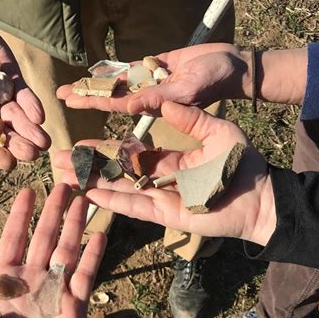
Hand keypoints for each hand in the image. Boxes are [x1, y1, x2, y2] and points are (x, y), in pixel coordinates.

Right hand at [54, 102, 275, 245]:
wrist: (259, 197)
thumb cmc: (241, 164)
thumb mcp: (216, 132)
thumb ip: (189, 119)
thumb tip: (163, 103)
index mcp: (169, 160)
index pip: (129, 154)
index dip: (105, 149)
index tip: (81, 142)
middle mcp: (157, 179)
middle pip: (116, 172)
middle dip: (88, 166)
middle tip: (59, 159)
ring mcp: (158, 197)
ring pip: (118, 188)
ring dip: (92, 181)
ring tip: (64, 175)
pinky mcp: (163, 214)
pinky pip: (133, 206)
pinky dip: (112, 200)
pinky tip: (89, 192)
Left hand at [57, 43, 250, 114]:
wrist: (230, 64)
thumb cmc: (214, 80)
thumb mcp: (187, 91)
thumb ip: (160, 100)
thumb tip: (130, 108)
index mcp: (152, 105)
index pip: (116, 107)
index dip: (92, 103)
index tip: (71, 103)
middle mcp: (146, 96)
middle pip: (111, 95)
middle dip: (86, 95)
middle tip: (60, 94)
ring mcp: (150, 82)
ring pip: (118, 82)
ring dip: (96, 82)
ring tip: (73, 84)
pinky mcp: (156, 67)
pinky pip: (132, 69)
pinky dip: (115, 69)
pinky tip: (97, 70)